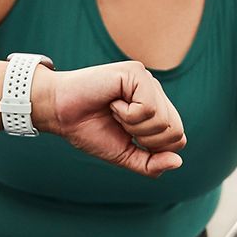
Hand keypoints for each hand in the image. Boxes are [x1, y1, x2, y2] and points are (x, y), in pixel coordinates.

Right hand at [32, 61, 185, 176]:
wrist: (59, 113)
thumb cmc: (87, 130)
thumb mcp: (123, 154)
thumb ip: (150, 163)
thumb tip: (178, 162)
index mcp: (155, 109)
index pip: (177, 138)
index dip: (153, 148)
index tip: (126, 135)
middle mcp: (155, 92)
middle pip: (175, 131)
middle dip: (144, 138)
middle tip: (119, 124)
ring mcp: (147, 80)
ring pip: (163, 120)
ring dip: (133, 125)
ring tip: (114, 111)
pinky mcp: (136, 73)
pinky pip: (147, 108)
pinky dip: (126, 114)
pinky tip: (112, 102)